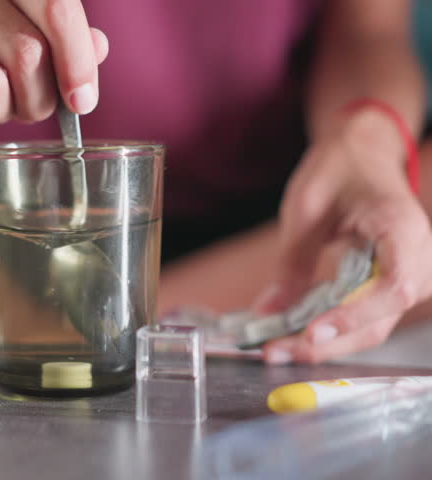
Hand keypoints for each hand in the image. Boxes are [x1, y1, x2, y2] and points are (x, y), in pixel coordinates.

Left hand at [259, 108, 431, 363]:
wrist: (362, 153)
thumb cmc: (339, 169)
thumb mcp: (305, 209)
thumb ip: (291, 263)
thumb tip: (267, 313)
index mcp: (402, 228)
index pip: (395, 288)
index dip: (355, 317)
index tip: (312, 332)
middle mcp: (418, 258)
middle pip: (382, 319)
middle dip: (328, 343)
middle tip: (276, 351)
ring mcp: (408, 274)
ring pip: (374, 326)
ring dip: (326, 344)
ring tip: (277, 348)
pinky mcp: (390, 285)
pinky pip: (366, 318)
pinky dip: (331, 331)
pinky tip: (294, 336)